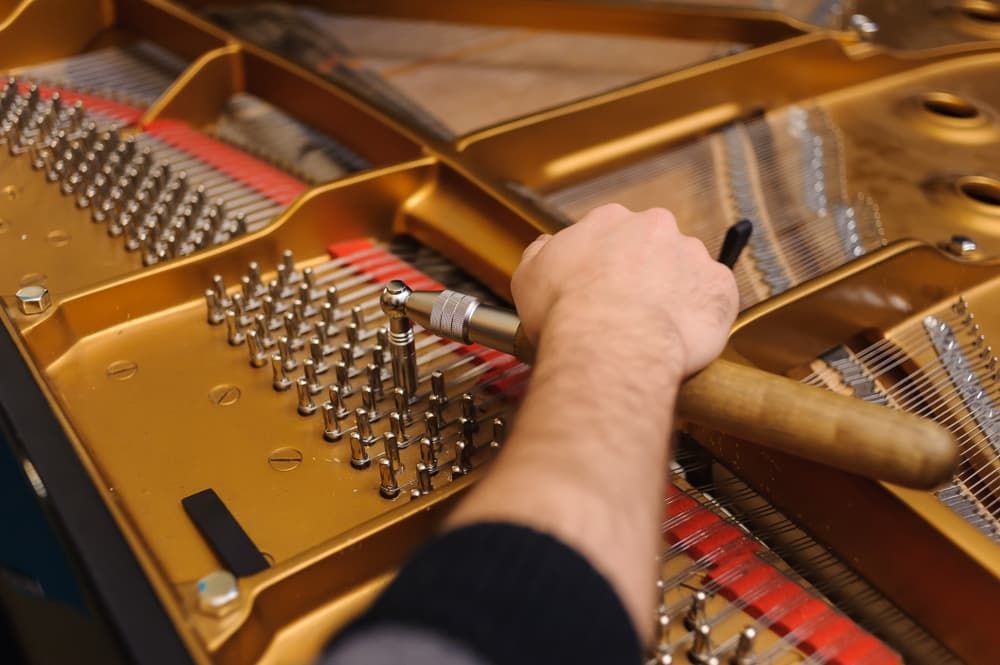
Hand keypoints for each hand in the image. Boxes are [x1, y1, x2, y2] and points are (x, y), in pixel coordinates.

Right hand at [510, 204, 738, 375]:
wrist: (608, 344)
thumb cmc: (566, 312)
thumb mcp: (529, 276)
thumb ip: (542, 253)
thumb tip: (548, 247)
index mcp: (610, 220)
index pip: (612, 234)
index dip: (606, 264)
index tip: (601, 288)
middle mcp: (655, 227)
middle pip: (654, 247)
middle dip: (645, 273)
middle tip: (628, 309)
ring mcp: (692, 255)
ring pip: (687, 272)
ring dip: (675, 293)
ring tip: (655, 329)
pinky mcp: (720, 286)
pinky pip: (715, 298)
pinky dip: (702, 315)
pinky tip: (680, 335)